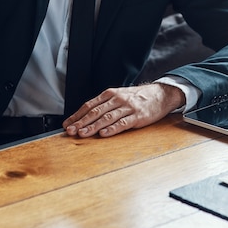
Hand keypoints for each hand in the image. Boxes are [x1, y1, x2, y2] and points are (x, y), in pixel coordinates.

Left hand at [63, 82, 184, 137]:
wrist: (159, 94)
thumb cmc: (137, 97)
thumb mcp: (119, 96)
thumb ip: (105, 104)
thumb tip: (86, 116)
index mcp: (110, 94)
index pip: (89, 105)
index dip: (77, 115)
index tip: (67, 124)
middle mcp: (117, 99)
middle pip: (95, 111)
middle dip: (81, 122)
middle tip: (70, 131)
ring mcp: (127, 107)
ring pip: (106, 117)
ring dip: (93, 126)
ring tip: (82, 133)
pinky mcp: (137, 116)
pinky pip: (122, 123)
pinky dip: (112, 129)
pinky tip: (103, 134)